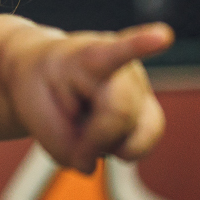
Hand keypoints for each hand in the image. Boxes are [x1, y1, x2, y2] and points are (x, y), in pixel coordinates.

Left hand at [14, 22, 172, 173]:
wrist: (46, 75)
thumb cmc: (41, 91)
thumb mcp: (35, 115)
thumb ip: (65, 146)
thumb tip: (99, 163)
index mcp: (86, 57)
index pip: (113, 53)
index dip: (140, 45)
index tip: (163, 36)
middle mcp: (121, 66)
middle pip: (119, 115)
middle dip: (93, 138)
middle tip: (69, 130)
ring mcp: (138, 85)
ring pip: (137, 134)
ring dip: (107, 143)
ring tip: (87, 122)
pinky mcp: (147, 107)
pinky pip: (150, 132)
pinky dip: (133, 147)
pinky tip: (121, 145)